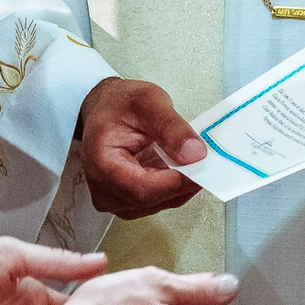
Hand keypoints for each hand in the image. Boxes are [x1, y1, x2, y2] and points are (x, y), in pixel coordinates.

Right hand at [78, 78, 206, 217]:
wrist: (104, 110)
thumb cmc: (117, 105)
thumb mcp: (147, 101)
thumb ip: (171, 127)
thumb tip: (194, 153)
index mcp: (101, 164)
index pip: (142, 189)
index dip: (176, 182)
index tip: (202, 167)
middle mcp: (103, 190)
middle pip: (153, 199)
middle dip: (183, 181)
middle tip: (204, 159)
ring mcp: (114, 200)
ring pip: (160, 203)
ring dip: (180, 183)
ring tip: (187, 157)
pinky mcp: (127, 202)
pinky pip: (159, 201)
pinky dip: (174, 186)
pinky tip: (178, 166)